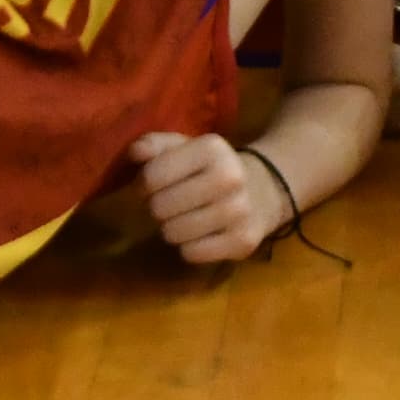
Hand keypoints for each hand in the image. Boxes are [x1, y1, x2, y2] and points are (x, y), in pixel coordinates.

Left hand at [129, 129, 287, 264]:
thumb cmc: (211, 168)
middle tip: (171, 203)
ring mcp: (239, 211)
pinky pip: (191, 254)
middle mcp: (230, 177)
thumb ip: (155, 145)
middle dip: (158, 207)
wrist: (264, 190)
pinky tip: (200, 234)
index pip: (151, 176)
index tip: (154, 184)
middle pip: (160, 208)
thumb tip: (135, 152)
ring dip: (172, 228)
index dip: (144, 184)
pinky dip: (189, 247)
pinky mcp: (243, 241)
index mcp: (211, 148)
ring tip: (184, 217)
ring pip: (173, 234)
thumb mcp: (185, 147)